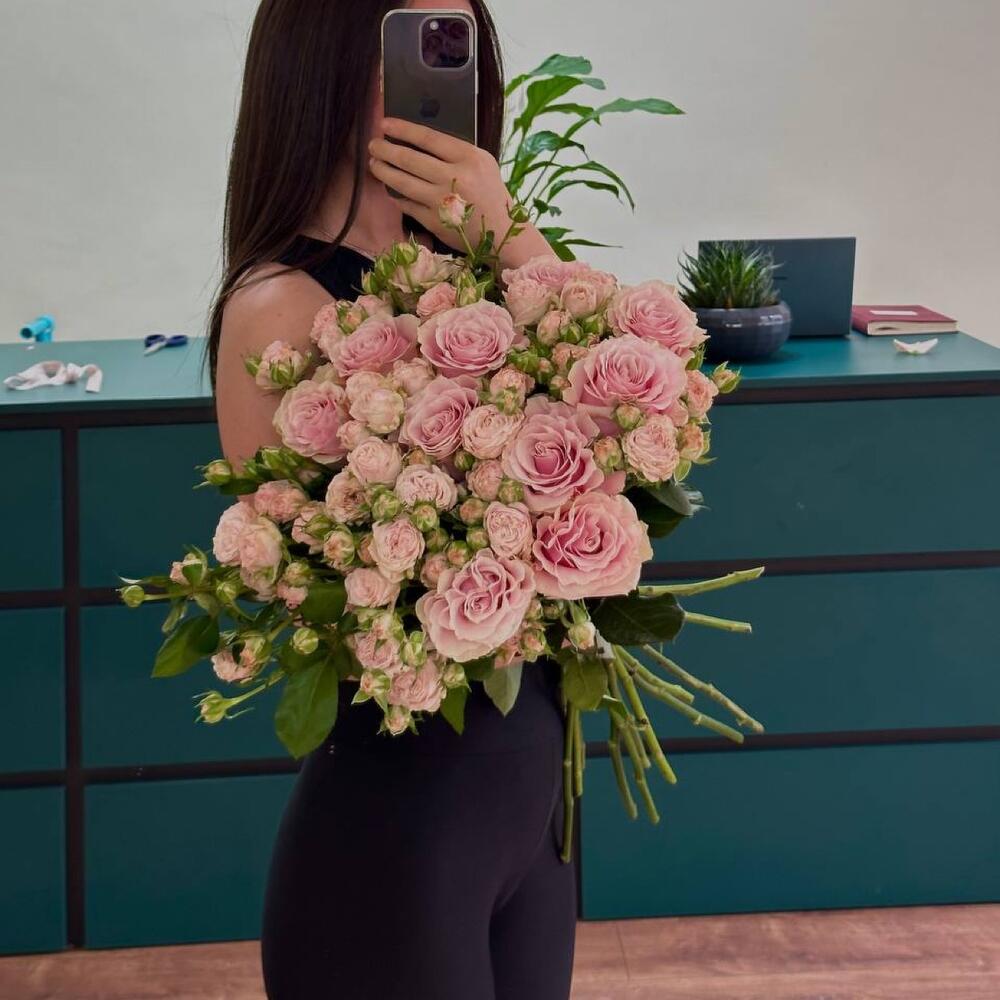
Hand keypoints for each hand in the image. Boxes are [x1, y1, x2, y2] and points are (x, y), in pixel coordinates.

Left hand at [368, 118, 556, 270]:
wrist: (503, 232)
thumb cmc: (491, 194)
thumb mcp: (481, 164)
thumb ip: (454, 153)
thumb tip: (417, 140)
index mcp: (469, 158)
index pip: (428, 137)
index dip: (402, 129)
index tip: (385, 124)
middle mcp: (455, 178)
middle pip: (410, 159)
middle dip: (386, 150)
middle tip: (373, 145)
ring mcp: (442, 201)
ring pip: (403, 182)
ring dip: (384, 171)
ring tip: (374, 164)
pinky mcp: (435, 222)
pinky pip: (407, 204)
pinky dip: (396, 196)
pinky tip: (390, 189)